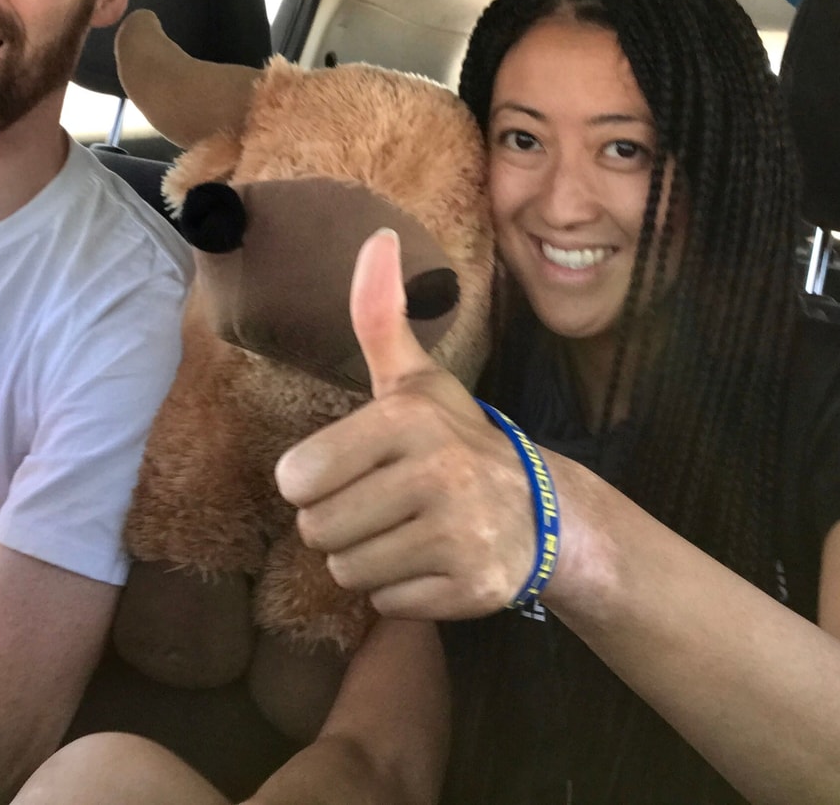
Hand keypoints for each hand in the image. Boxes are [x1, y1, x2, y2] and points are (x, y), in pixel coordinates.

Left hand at [275, 229, 536, 619]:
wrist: (543, 511)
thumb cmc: (457, 441)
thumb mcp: (415, 380)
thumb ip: (379, 316)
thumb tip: (377, 235)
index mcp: (408, 420)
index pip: (297, 478)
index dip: (317, 481)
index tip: (359, 470)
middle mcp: (437, 476)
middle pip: (317, 530)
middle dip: (342, 524)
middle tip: (388, 506)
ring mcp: (459, 535)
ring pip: (348, 572)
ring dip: (369, 560)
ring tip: (409, 533)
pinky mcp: (472, 588)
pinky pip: (387, 605)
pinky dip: (403, 592)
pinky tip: (434, 562)